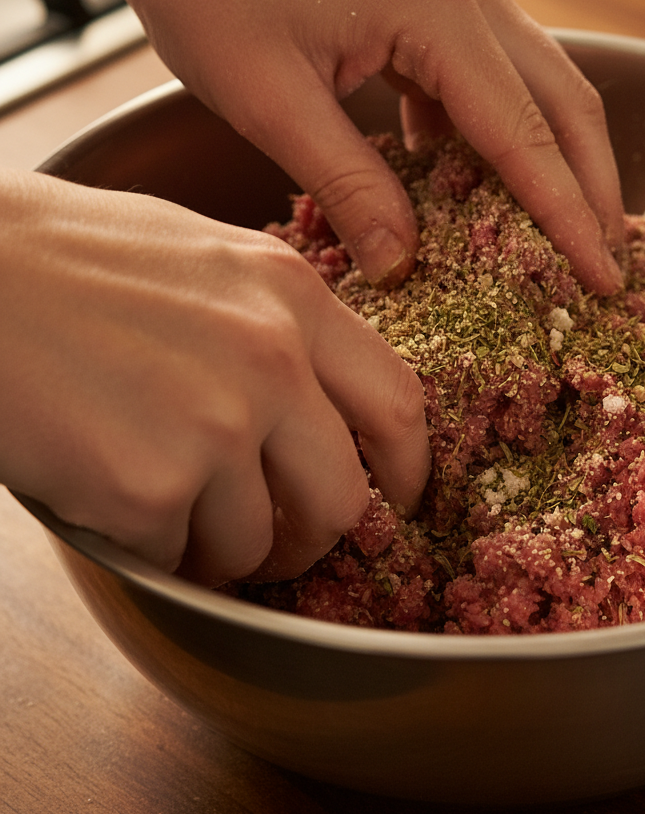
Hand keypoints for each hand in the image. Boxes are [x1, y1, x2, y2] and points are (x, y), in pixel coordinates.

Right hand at [0, 171, 430, 585]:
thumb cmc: (68, 257)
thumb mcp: (206, 257)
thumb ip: (279, 322)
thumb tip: (321, 399)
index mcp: (294, 296)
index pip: (398, 403)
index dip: (408, 468)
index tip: (398, 500)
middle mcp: (273, 359)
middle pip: (344, 497)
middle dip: (314, 536)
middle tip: (279, 541)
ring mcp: (216, 422)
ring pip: (260, 543)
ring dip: (223, 550)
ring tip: (172, 511)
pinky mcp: (149, 484)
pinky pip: (179, 556)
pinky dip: (154, 547)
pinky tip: (115, 498)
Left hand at [115, 0, 624, 291]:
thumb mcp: (272, 104)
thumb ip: (348, 187)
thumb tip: (401, 266)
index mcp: (435, 7)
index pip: (526, 133)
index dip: (569, 214)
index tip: (601, 276)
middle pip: (564, 102)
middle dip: (592, 188)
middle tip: (604, 263)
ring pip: (540, 87)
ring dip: (555, 161)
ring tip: (560, 232)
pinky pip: (493, 76)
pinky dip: (499, 134)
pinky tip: (474, 182)